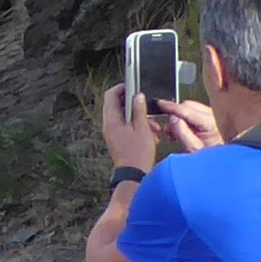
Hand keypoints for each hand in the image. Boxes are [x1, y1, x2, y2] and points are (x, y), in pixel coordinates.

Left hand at [99, 86, 218, 173]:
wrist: (133, 176)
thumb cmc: (137, 154)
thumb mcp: (142, 129)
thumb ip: (139, 110)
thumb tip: (138, 96)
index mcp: (112, 121)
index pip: (110, 96)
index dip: (121, 88)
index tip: (132, 86)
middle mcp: (109, 126)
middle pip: (116, 105)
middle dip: (133, 104)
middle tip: (145, 106)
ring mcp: (112, 133)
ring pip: (123, 117)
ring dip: (138, 117)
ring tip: (152, 125)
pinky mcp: (117, 139)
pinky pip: (126, 127)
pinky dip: (137, 126)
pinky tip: (150, 134)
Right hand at [152, 95, 217, 155]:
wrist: (220, 163)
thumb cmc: (210, 160)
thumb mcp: (192, 148)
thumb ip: (181, 132)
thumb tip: (172, 118)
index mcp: (210, 122)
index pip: (186, 109)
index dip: (171, 106)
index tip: (160, 104)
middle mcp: (213, 115)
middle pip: (187, 106)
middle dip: (175, 115)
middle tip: (169, 131)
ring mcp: (213, 116)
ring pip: (189, 108)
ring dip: (179, 118)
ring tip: (176, 134)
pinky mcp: (210, 118)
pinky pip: (193, 113)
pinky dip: (185, 119)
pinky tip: (183, 132)